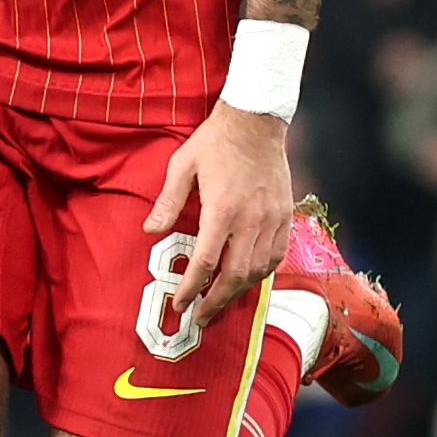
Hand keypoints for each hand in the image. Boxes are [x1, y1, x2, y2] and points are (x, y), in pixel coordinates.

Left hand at [144, 103, 292, 339]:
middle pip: (235, 275)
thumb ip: (167, 202)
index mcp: (222, 209)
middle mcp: (251, 219)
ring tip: (221, 300)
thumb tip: (150, 231)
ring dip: (239, 290)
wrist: (256, 119)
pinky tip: (248, 277)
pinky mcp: (286, 215)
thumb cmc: (215, 141)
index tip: (180, 304)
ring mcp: (272, 218)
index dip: (191, 289)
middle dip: (216, 301)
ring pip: (259, 270)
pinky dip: (262, 272)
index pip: (206, 262)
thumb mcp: (182, 165)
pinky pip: (277, 255)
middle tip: (200, 316)